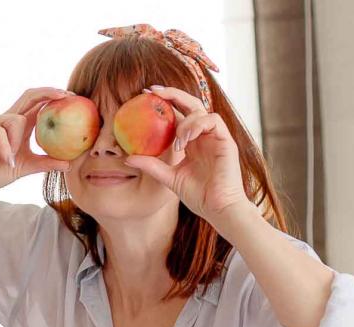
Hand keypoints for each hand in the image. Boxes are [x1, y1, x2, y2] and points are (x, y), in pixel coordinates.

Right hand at [0, 88, 72, 194]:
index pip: (39, 104)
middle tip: (65, 97)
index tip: (74, 99)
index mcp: (20, 126)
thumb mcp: (26, 167)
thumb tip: (69, 164)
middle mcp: (7, 119)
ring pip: (16, 120)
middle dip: (48, 93)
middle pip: (29, 96)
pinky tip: (7, 159)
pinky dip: (5, 146)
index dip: (55, 97)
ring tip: (12, 159)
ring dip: (18, 140)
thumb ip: (45, 163)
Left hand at [124, 86, 251, 226]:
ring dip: (184, 122)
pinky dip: (196, 126)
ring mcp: (215, 136)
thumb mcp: (168, 177)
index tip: (145, 94)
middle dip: (172, 94)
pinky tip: (185, 141)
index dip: (164, 102)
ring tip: (177, 142)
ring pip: (200, 111)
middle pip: (190, 104)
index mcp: (192, 141)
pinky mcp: (225, 141)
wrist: (217, 208)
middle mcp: (203, 135)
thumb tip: (127, 159)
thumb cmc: (198, 195)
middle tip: (153, 91)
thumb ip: (151, 166)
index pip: (179, 114)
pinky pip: (212, 120)